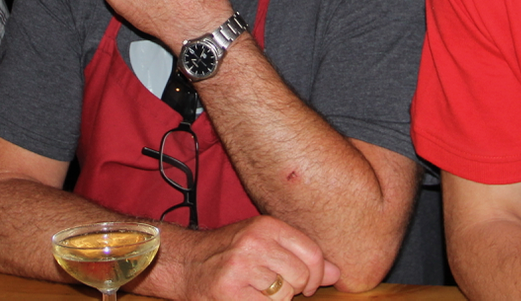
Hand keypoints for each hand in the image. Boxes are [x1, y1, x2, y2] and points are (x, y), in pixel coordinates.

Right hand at [175, 215, 339, 300]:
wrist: (184, 262)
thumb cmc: (228, 253)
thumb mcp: (263, 243)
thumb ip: (299, 254)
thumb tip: (336, 273)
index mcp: (266, 226)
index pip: (312, 253)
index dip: (316, 275)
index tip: (306, 284)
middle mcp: (254, 242)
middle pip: (301, 276)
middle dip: (294, 289)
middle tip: (277, 288)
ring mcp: (241, 267)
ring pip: (284, 296)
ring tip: (258, 292)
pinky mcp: (229, 291)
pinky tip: (248, 298)